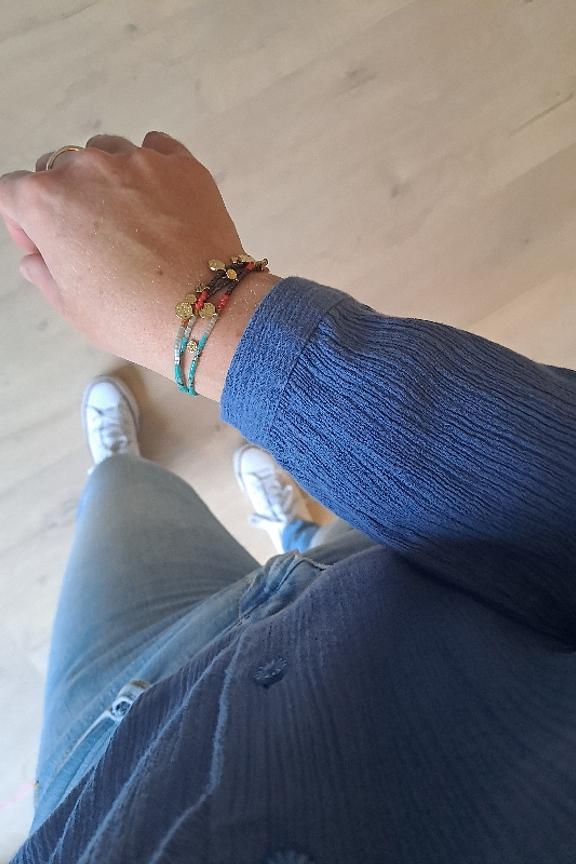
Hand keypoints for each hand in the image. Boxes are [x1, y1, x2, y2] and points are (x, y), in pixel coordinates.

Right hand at [0, 132, 276, 392]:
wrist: (204, 313)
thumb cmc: (133, 315)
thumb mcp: (70, 306)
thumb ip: (42, 272)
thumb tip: (37, 257)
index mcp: (46, 202)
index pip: (13, 192)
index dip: (22, 222)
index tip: (42, 245)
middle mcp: (87, 169)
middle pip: (60, 168)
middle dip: (66, 199)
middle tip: (90, 239)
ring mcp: (137, 161)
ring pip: (107, 153)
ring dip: (108, 179)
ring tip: (129, 221)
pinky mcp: (181, 164)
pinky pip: (156, 148)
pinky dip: (151, 169)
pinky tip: (159, 201)